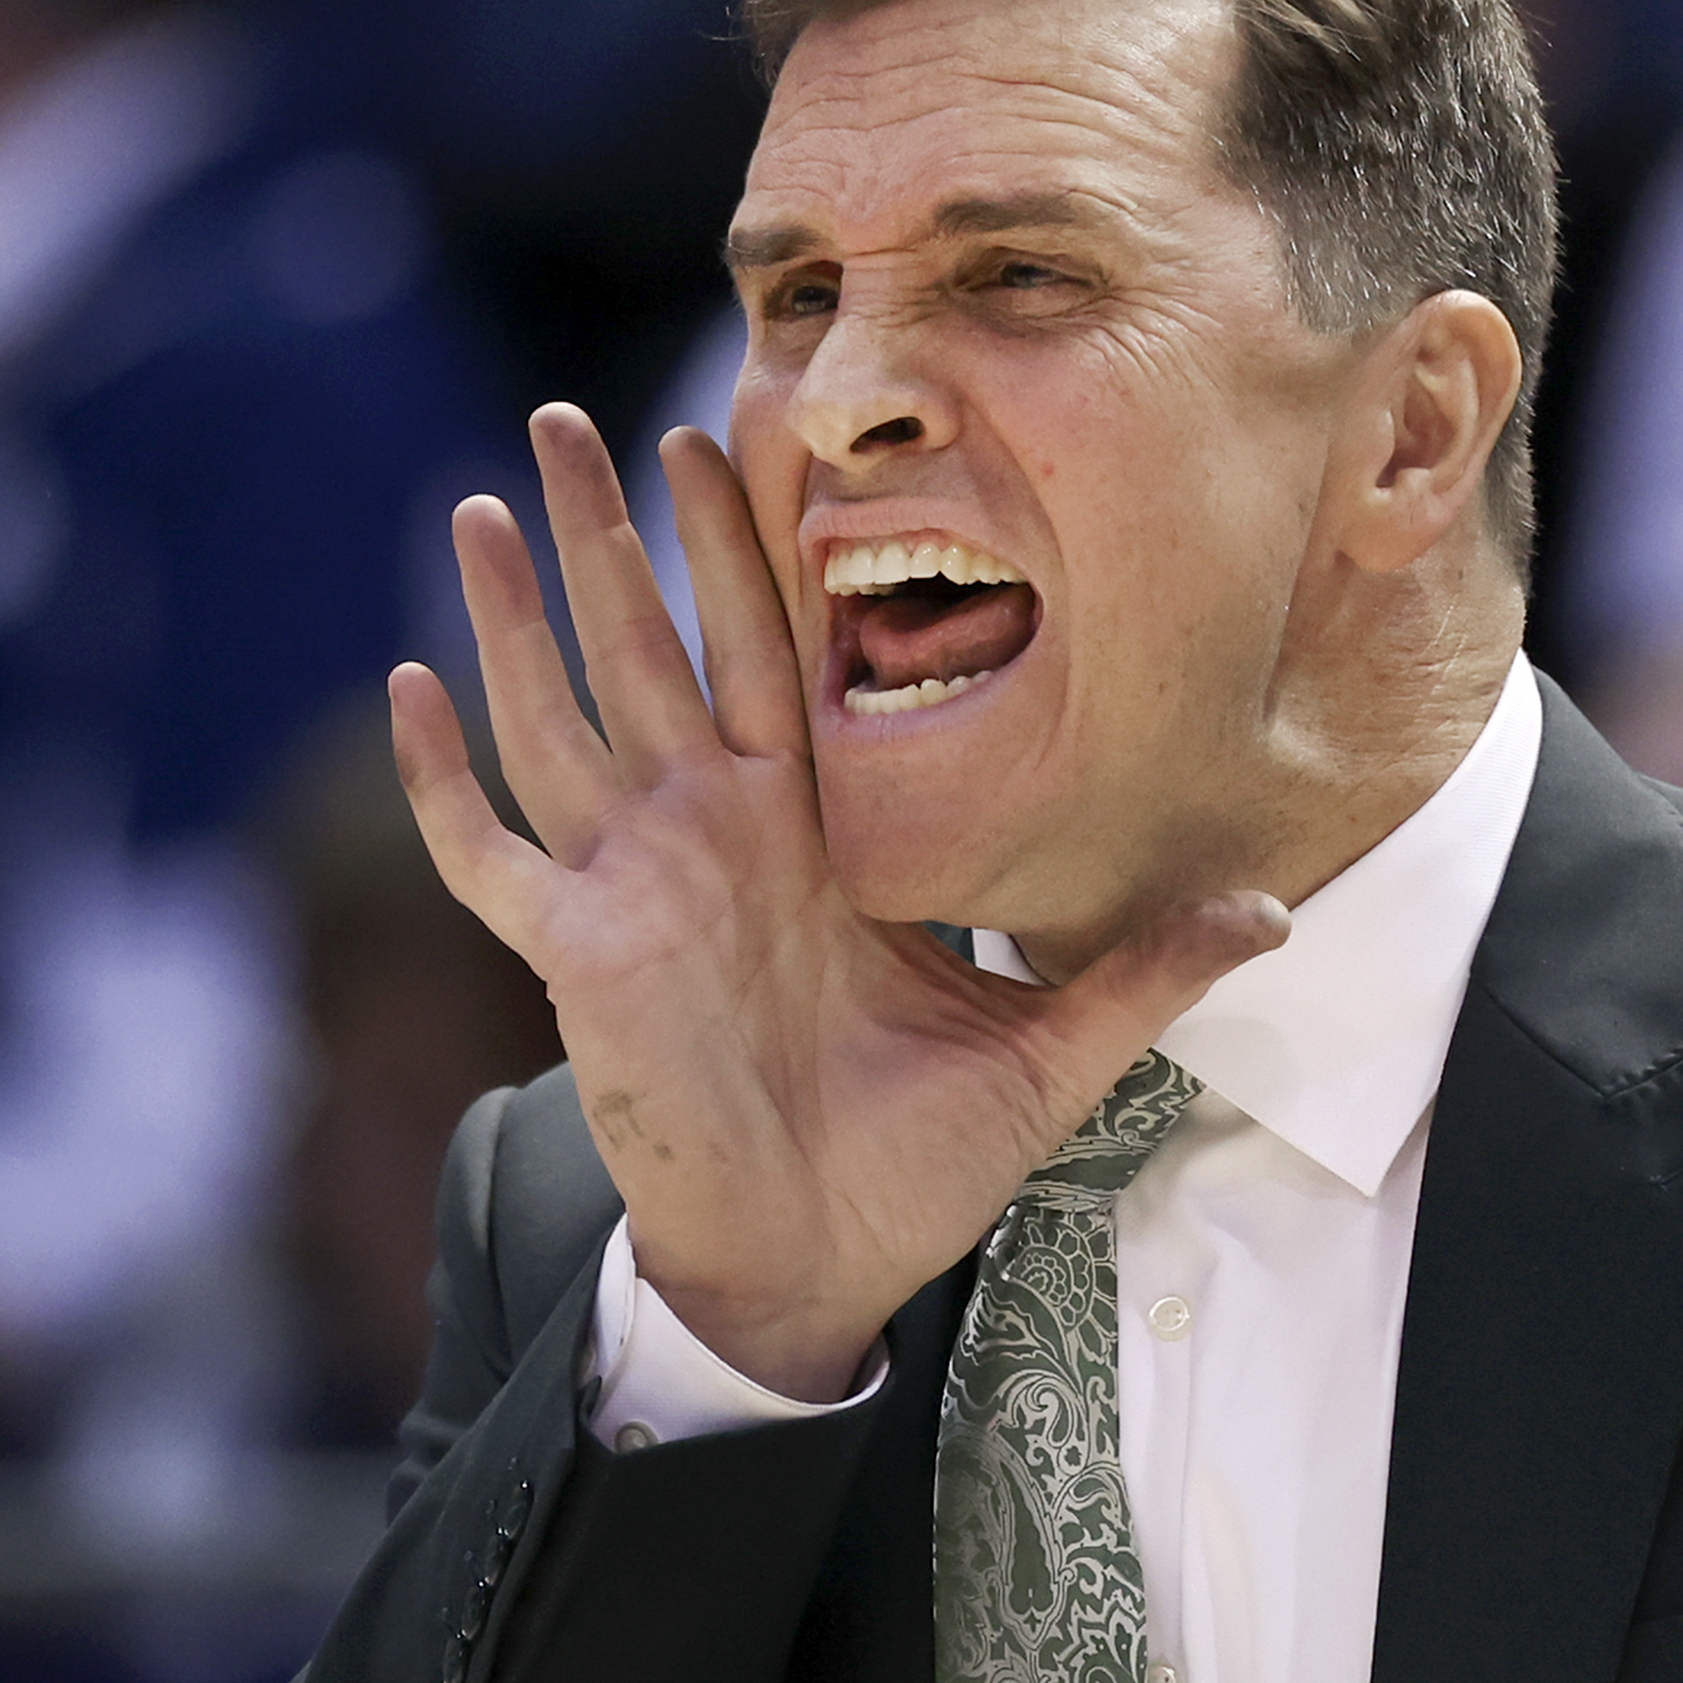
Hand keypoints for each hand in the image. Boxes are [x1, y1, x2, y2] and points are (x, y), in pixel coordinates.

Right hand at [389, 407, 1285, 1400]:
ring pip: (559, 718)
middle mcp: (714, 836)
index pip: (769, 655)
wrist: (823, 1266)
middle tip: (568, 415)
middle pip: (649, 648)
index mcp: (817, 834)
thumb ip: (1144, 968)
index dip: (741, 550)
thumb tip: (1273, 909)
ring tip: (483, 502)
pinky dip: (443, 782)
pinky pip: (490, 854)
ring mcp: (636, 888)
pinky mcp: (577, 957)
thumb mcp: (1047, 1053)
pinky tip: (409, 684)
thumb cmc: (917, 1163)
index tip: (723, 440)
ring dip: (518, 614)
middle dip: (606, 534)